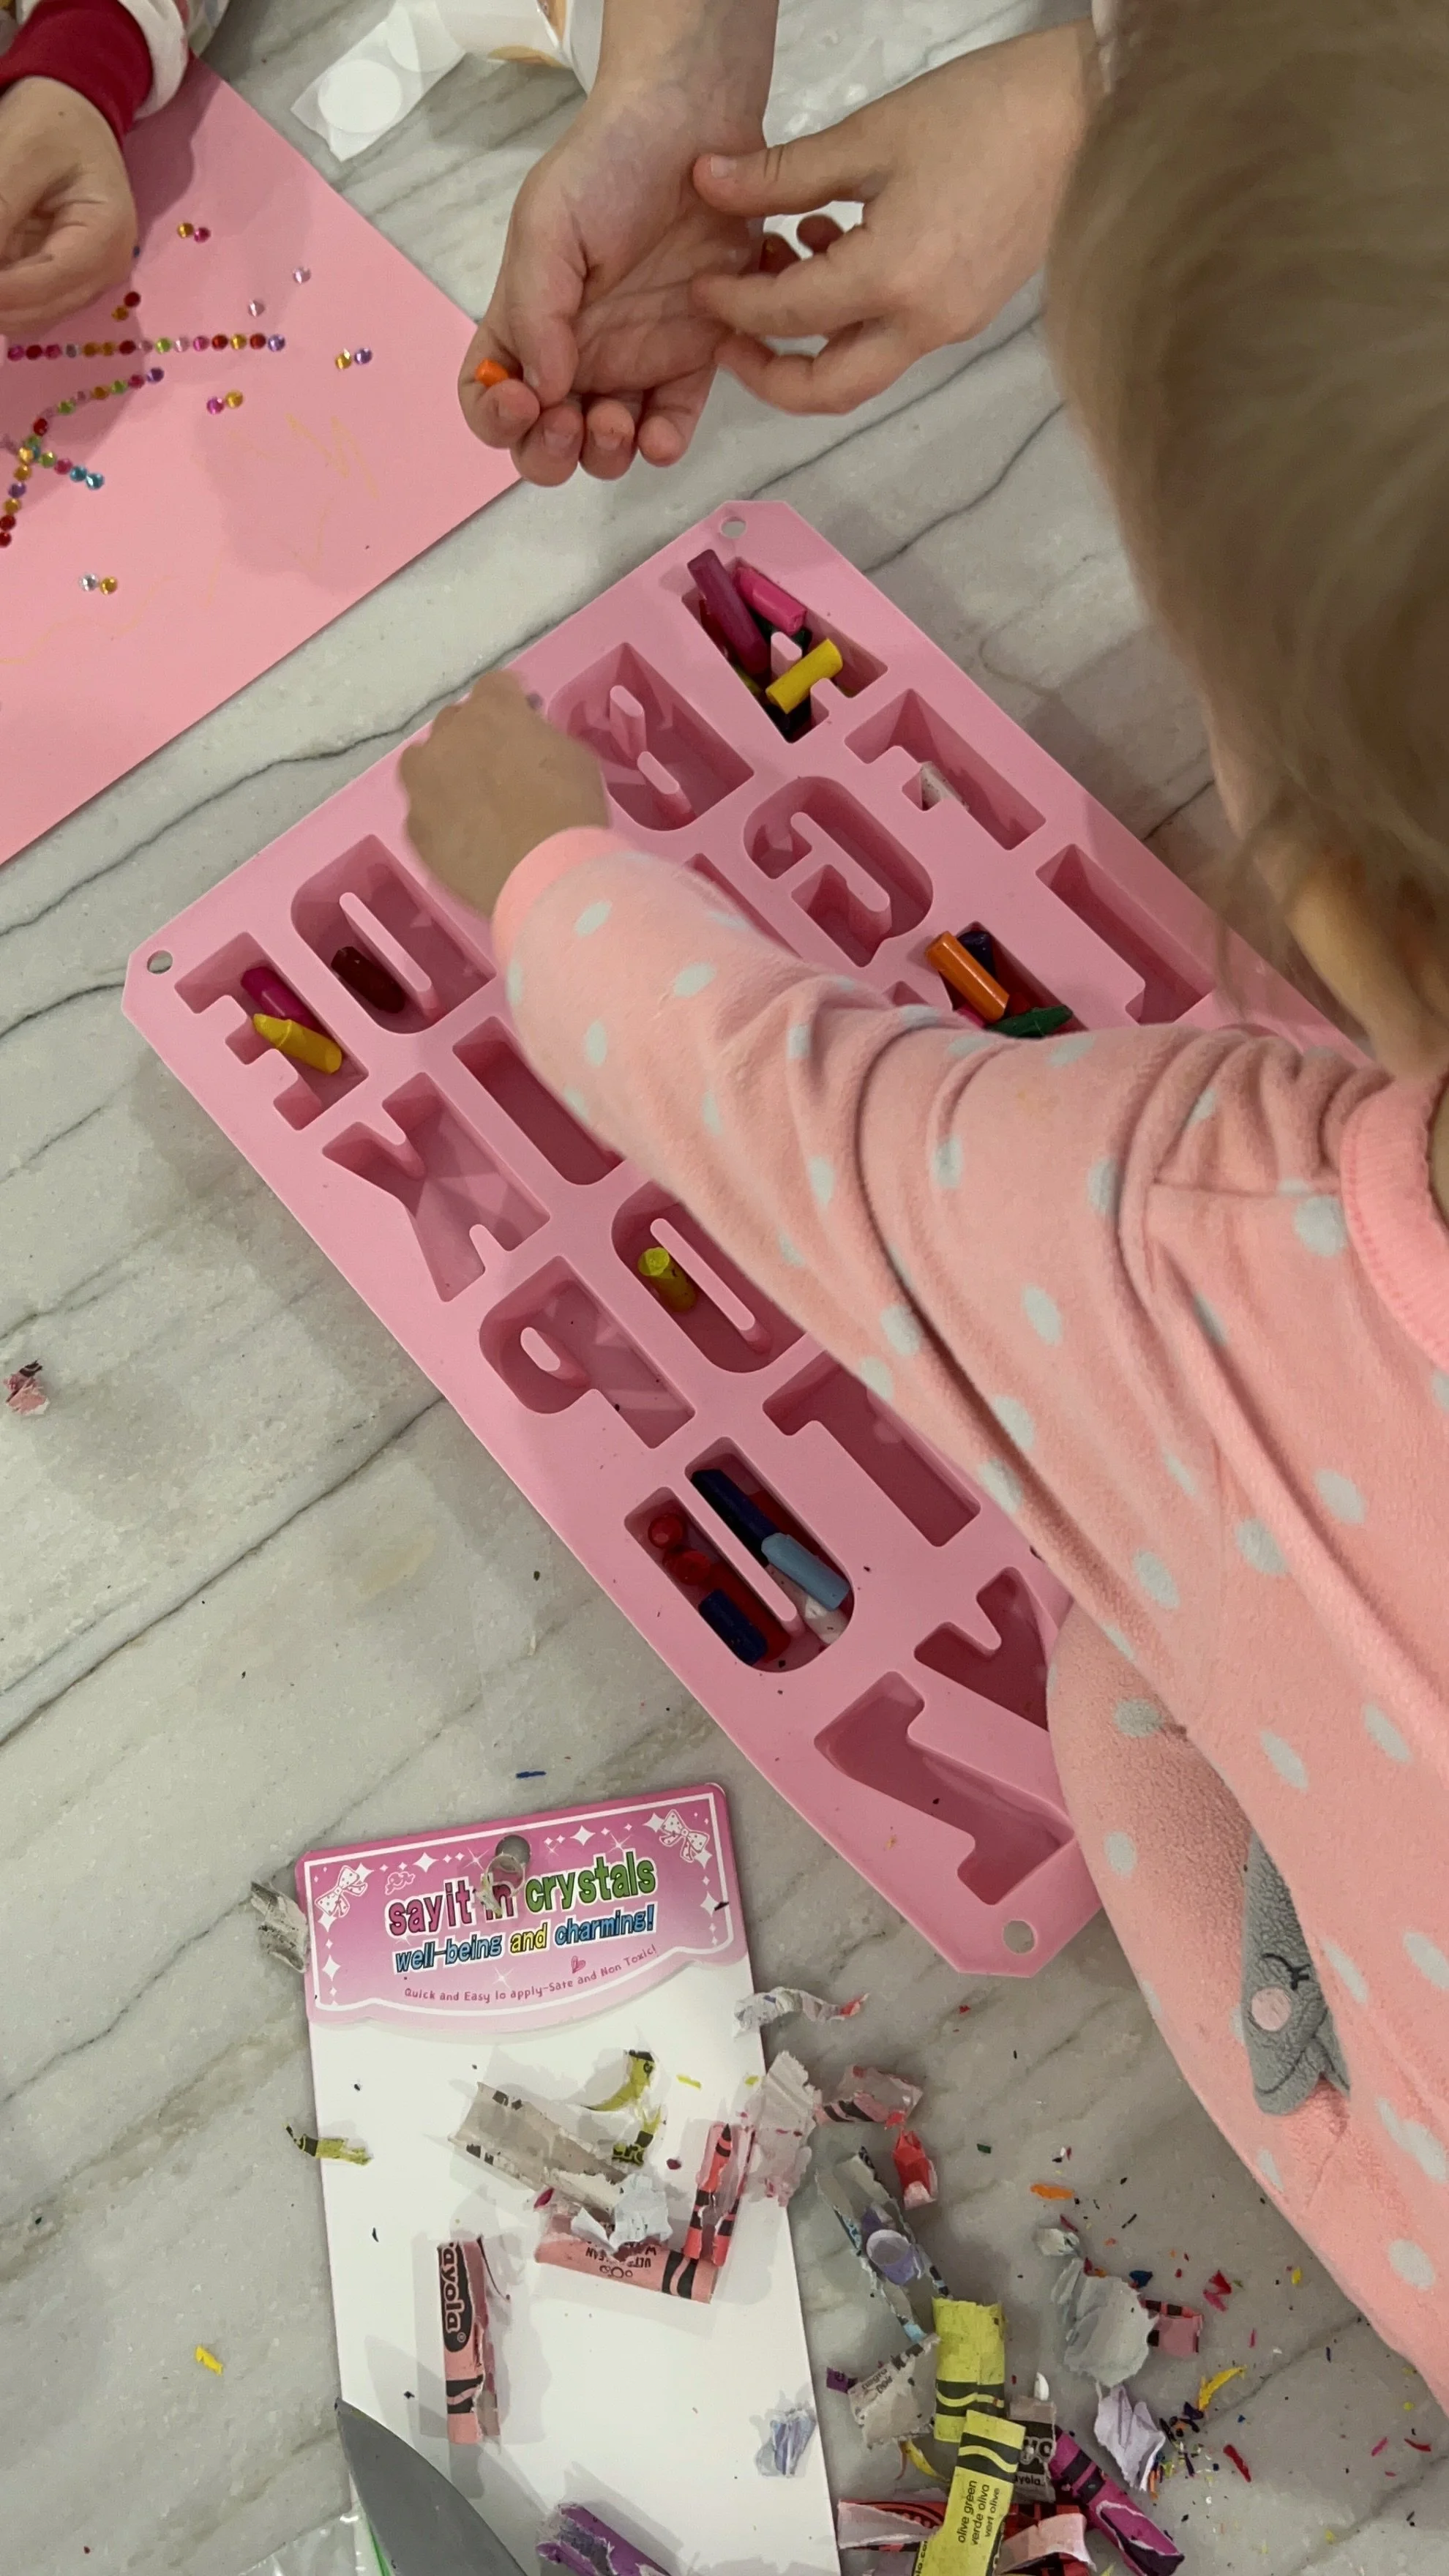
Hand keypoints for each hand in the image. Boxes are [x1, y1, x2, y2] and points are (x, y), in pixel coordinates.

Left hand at [0, 78, 135, 334]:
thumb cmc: (53, 123)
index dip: (3, 291)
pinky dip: (1, 291)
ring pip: (27, 315)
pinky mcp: (63, 282)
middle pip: (38, 310)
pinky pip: (23, 302)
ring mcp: (85, 282)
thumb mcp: (21, 151)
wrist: (72, 117)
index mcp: (107, 235)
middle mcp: (104, 271)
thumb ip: (1, 207)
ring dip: (0, 299)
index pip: (50, 282)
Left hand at [400, 674, 608, 917]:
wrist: (545, 875)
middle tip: (498, 766)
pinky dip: (439, 816)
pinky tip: (462, 835)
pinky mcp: (414, 827)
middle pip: (455, 723)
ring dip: (442, 770)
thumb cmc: (570, 811)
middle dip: (474, 737)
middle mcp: (447, 736)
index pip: (495, 687)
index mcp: (492, 710)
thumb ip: (541, 737)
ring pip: (423, 762)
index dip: (511, 704)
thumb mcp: (573, 757)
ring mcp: (423, 782)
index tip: (522, 720)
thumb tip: (527, 739)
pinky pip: (422, 810)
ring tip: (468, 798)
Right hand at [459, 86, 760, 486]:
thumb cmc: (606, 167)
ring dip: (602, 455)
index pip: (486, 397)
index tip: (518, 399)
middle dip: (549, 452)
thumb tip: (542, 389)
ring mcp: (632, 366)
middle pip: (543, 443)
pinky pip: (670, 427)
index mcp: (525, 324)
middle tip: (569, 420)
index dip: (492, 419)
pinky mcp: (689, 364)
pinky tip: (658, 432)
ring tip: (615, 419)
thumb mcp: (547, 225)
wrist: (692, 131)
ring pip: (605, 450)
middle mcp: (573, 357)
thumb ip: (536, 310)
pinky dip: (661, 445)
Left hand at [689, 23, 1096, 414]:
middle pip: (826, 392)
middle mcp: (923, 324)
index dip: (733, 307)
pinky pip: (892, 338)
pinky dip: (850, 315)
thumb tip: (707, 182)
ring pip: (859, 370)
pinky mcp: (966, 313)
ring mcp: (949, 326)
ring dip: (809, 342)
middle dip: (766, 375)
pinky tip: (832, 247)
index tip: (701, 287)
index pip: (788, 317)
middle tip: (726, 337)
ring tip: (777, 270)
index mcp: (893, 279)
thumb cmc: (986, 115)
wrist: (1083, 117)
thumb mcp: (870, 135)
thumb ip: (781, 174)